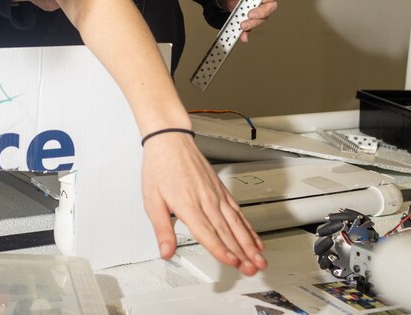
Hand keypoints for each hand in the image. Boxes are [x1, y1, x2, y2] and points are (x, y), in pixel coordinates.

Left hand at [142, 132, 266, 274]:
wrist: (171, 140)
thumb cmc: (160, 167)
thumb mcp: (152, 200)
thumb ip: (162, 229)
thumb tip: (165, 251)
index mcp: (187, 204)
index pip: (207, 232)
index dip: (220, 249)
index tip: (231, 262)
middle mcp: (205, 200)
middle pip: (226, 231)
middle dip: (241, 253)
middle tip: (252, 269)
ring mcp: (216, 195)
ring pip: (236, 223)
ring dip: (249, 243)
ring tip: (259, 259)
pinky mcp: (221, 191)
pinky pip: (238, 212)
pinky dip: (248, 227)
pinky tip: (254, 239)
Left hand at [217, 0, 280, 41]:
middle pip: (270, 7)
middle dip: (262, 13)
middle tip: (250, 15)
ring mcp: (258, 9)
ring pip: (262, 18)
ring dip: (253, 23)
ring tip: (243, 25)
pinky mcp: (250, 18)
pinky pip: (251, 27)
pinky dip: (247, 32)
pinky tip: (243, 35)